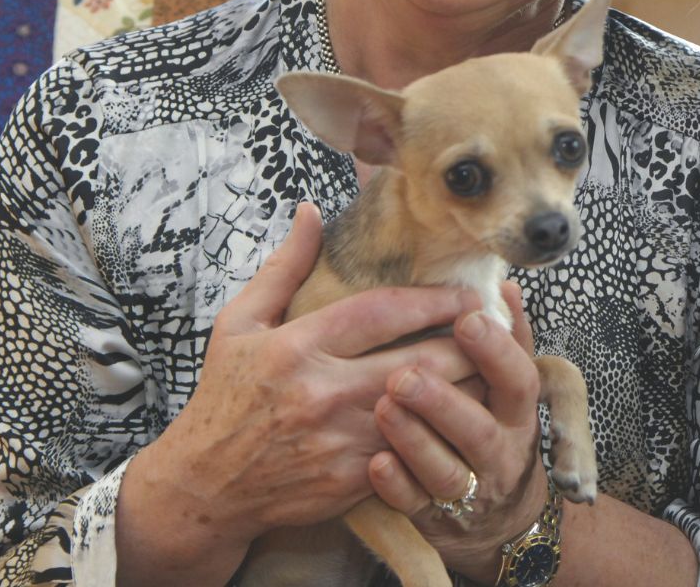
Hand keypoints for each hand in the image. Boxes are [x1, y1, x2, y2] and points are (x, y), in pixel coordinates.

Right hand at [128, 202, 483, 539]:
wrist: (202, 489)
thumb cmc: (223, 398)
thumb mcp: (238, 326)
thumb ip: (283, 268)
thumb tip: (311, 211)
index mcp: (296, 347)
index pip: (383, 311)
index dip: (435, 299)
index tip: (470, 293)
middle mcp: (321, 392)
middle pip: (420, 360)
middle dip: (469, 342)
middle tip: (498, 326)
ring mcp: (339, 440)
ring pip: (429, 408)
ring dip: (468, 387)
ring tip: (498, 365)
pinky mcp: (350, 481)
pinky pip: (415, 449)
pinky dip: (446, 430)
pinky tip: (469, 414)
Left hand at [367, 281, 552, 580]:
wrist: (497, 523)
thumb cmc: (497, 431)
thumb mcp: (511, 389)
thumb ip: (509, 340)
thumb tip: (506, 286)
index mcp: (518, 413)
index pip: (517, 380)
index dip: (496, 351)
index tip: (466, 319)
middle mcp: (499, 452)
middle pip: (478, 428)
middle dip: (443, 400)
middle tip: (404, 373)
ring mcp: (469, 490)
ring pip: (446, 470)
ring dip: (415, 440)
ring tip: (384, 408)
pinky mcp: (434, 518)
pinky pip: (415, 506)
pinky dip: (396, 486)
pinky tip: (376, 462)